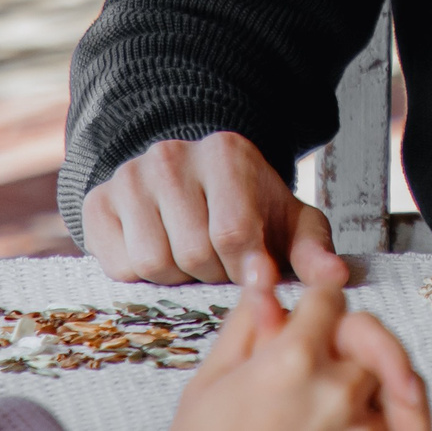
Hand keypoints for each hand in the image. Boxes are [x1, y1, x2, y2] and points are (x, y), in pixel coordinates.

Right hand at [84, 131, 347, 287]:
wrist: (194, 182)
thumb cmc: (249, 207)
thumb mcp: (290, 223)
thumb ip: (313, 251)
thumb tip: (334, 278)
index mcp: (226, 153)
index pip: (233, 232)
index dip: (244, 268)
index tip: (254, 272)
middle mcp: (171, 156)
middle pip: (191, 252)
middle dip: (212, 272)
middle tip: (221, 262)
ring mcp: (129, 176)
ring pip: (152, 262)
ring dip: (177, 276)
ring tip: (192, 257)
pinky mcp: (97, 202)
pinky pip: (118, 267)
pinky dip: (141, 276)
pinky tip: (161, 251)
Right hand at [172, 258, 429, 430]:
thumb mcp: (210, 381)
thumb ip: (246, 322)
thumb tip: (263, 274)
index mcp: (292, 360)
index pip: (329, 297)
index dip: (317, 297)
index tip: (311, 307)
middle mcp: (334, 388)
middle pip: (365, 332)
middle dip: (344, 332)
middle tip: (321, 345)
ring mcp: (353, 423)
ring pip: (385, 373)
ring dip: (368, 368)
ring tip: (334, 382)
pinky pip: (394, 418)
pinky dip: (392, 409)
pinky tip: (378, 405)